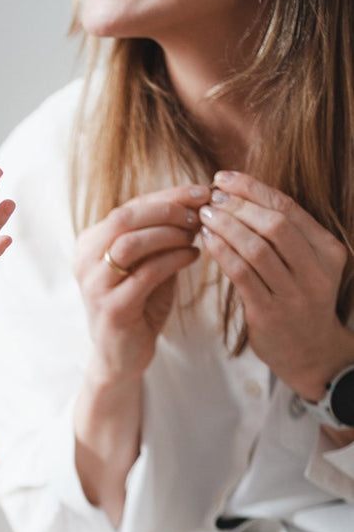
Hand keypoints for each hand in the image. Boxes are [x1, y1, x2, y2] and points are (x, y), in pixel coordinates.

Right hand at [74, 185, 208, 380]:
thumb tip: (196, 205)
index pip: (129, 208)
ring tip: (196, 235)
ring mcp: (94, 285)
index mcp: (89, 244)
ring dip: (170, 234)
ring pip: (131, 243)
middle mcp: (84, 261)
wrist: (122, 355)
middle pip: (124, 218)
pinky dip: (174, 259)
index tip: (201, 191)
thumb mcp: (146, 264)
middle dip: (167, 209)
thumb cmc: (138, 305)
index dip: (167, 196)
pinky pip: (146, 273)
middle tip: (200, 211)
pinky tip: (193, 255)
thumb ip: (161, 238)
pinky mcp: (112, 308)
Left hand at [200, 170, 353, 398]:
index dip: (253, 189)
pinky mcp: (270, 313)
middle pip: (274, 225)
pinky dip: (221, 253)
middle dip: (237, 206)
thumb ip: (282, 235)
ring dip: (225, 227)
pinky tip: (206, 241)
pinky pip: (241, 275)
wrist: (310, 352)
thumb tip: (238, 195)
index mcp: (327, 251)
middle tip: (209, 198)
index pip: (289, 209)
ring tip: (203, 216)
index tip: (224, 179)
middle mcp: (316, 270)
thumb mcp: (304, 264)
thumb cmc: (299, 300)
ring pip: (256, 248)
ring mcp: (295, 293)